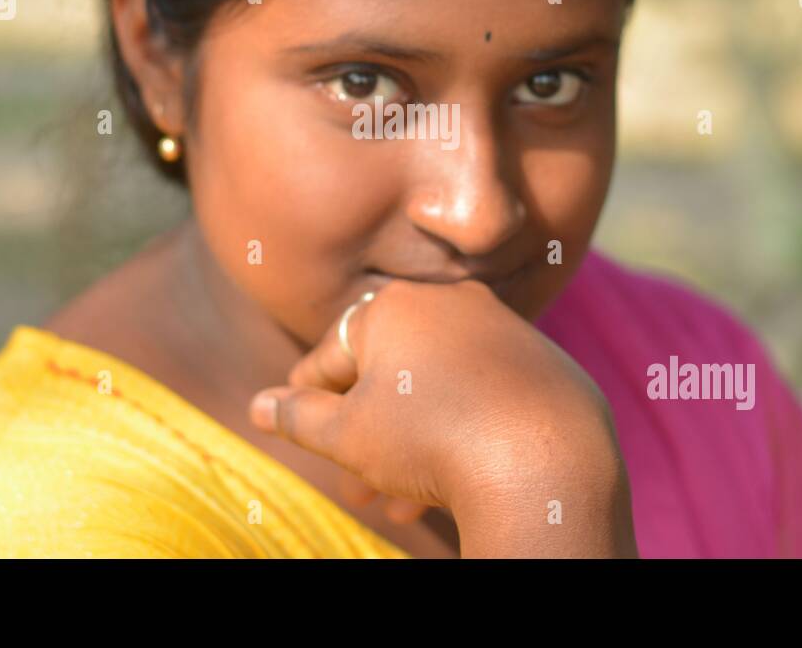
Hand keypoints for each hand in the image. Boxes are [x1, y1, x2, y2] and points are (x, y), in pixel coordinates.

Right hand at [248, 278, 633, 553]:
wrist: (541, 458)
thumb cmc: (431, 438)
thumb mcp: (348, 434)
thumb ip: (298, 416)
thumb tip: (258, 406)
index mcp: (394, 307)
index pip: (332, 353)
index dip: (308, 395)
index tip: (296, 425)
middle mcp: (450, 302)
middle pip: (389, 372)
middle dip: (365, 433)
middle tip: (350, 483)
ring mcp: (503, 329)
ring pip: (438, 388)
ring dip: (410, 441)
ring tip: (397, 499)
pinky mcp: (543, 362)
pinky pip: (485, 395)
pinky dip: (462, 430)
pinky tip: (451, 481)